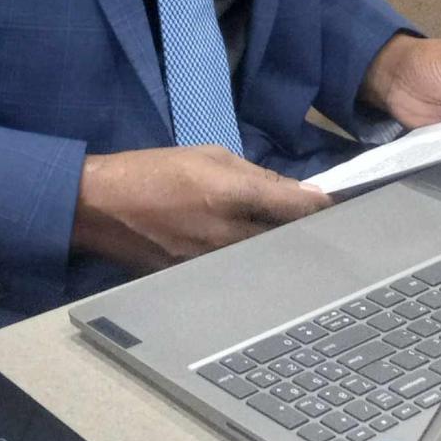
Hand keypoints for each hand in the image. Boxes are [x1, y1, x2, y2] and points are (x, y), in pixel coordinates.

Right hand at [70, 145, 330, 272]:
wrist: (101, 207)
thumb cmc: (153, 171)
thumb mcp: (206, 156)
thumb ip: (256, 175)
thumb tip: (298, 193)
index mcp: (232, 194)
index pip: (296, 208)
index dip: (324, 209)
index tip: (339, 208)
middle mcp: (230, 234)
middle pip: (289, 242)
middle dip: (305, 233)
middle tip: (316, 226)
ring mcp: (216, 265)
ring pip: (267, 262)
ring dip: (280, 251)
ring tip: (285, 242)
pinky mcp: (201, 284)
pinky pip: (241, 274)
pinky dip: (252, 264)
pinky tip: (251, 257)